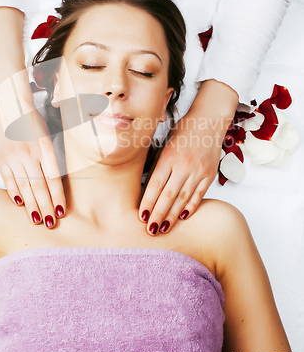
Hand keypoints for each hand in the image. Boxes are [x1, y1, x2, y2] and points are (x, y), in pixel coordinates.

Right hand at [0, 109, 65, 228]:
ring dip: (31, 205)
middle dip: (46, 207)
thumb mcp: (47, 137)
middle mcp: (30, 154)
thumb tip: (55, 184)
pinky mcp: (1, 158)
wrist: (10, 107)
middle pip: (39, 186)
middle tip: (51, 223)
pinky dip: (14, 193)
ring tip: (38, 220)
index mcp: (45, 148)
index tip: (62, 211)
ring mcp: (13, 157)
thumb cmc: (33, 123)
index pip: (54, 178)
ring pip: (24, 186)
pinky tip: (20, 204)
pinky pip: (9, 180)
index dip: (58, 197)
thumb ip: (50, 159)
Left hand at [139, 79, 238, 235]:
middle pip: (168, 195)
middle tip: (150, 231)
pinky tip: (183, 217)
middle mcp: (184, 165)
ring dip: (172, 215)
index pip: (156, 184)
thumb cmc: (182, 131)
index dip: (147, 202)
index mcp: (169, 157)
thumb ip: (157, 164)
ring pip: (183, 198)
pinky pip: (199, 194)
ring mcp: (198, 171)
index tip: (141, 216)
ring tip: (163, 228)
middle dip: (158, 215)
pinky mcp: (210, 174)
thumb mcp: (165, 144)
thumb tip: (147, 187)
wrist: (208, 121)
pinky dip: (191, 207)